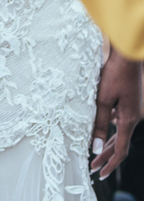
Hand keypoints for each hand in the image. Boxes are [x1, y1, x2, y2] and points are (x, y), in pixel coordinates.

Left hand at [90, 46, 142, 180]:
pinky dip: (113, 127)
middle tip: (94, 167)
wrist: (128, 55)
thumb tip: (95, 148)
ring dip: (109, 142)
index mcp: (128, 120)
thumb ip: (99, 123)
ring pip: (121, 132)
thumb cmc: (114, 74)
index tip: (100, 173)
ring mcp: (134, 110)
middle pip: (120, 143)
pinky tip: (103, 124)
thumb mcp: (102, 99)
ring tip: (96, 153)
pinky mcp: (131, 102)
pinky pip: (122, 120)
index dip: (110, 163)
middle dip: (107, 156)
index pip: (120, 149)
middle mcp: (134, 117)